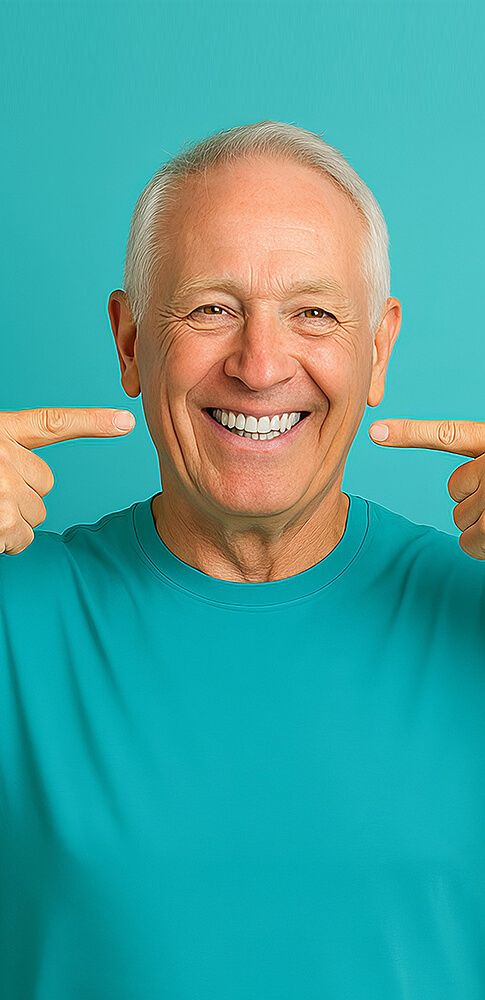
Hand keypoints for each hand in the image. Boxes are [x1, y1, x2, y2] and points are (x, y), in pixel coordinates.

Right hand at [0, 407, 135, 554]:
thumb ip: (7, 455)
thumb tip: (29, 479)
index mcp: (0, 431)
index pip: (53, 423)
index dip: (91, 422)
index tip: (124, 421)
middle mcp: (5, 455)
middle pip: (46, 483)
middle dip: (23, 496)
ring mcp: (5, 487)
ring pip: (37, 514)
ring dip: (12, 521)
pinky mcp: (5, 520)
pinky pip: (24, 538)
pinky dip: (6, 542)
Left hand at [369, 419, 484, 559]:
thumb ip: (481, 467)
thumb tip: (461, 487)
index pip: (448, 435)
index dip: (410, 432)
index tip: (375, 431)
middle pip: (456, 489)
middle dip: (475, 501)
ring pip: (461, 517)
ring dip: (482, 525)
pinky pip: (470, 541)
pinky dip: (483, 546)